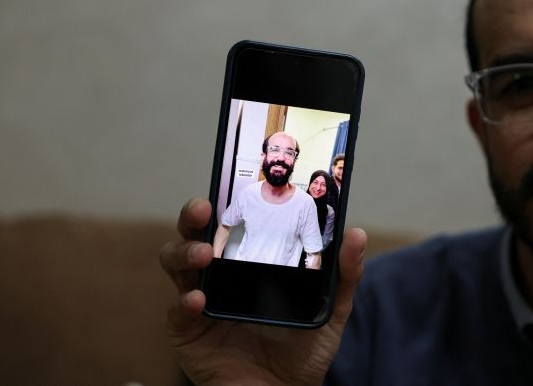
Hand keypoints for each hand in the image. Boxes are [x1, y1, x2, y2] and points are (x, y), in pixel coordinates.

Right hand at [159, 198, 366, 385]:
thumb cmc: (302, 349)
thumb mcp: (330, 310)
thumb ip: (344, 274)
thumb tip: (356, 234)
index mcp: (247, 259)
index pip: (230, 220)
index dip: (225, 198)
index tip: (231, 182)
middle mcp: (219, 273)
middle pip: (194, 232)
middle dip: (193, 214)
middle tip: (205, 208)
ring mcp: (199, 300)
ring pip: (176, 262)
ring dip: (184, 251)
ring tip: (204, 254)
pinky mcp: (187, 331)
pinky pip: (176, 311)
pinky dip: (183, 303)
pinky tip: (198, 300)